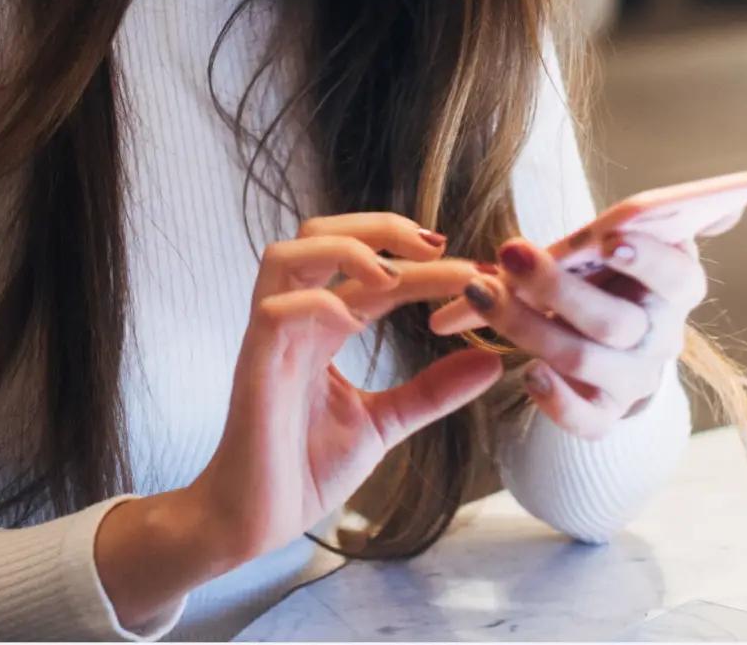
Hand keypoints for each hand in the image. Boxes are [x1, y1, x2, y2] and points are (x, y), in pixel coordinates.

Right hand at [190, 213, 502, 562]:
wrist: (255, 519)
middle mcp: (295, 319)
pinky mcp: (254, 366)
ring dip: (343, 249)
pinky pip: (274, 310)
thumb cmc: (305, 467)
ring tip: (393, 274)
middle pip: (321, 233)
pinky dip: (313, 301)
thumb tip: (492, 360)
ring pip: (287, 254)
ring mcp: (270, 338)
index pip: (372, 272)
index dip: (422, 264)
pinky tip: (349, 316)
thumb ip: (431, 390)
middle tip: (438, 245)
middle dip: (380, 227)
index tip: (477, 273)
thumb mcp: (383, 423)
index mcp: (322, 327)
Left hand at [427, 229, 707, 438]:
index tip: (609, 238)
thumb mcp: (638, 241)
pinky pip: (586, 421)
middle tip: (509, 252)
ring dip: (526, 326)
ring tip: (479, 292)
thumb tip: (742, 192)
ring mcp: (634, 379)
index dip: (648, 259)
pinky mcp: (605, 412)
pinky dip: (555, 400)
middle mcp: (662, 337)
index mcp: (678, 287)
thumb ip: (665, 219)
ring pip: (583, 359)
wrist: (615, 340)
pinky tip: (524, 372)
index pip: (677, 275)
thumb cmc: (614, 273)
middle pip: (614, 321)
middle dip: (556, 287)